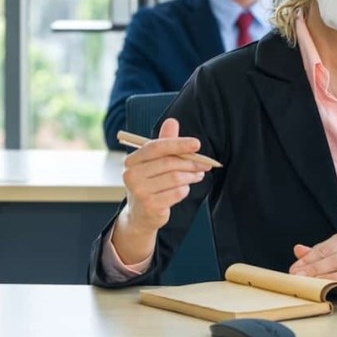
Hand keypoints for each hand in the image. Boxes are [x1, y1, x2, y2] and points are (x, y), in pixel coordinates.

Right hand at [121, 118, 211, 232]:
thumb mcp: (155, 162)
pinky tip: (184, 189)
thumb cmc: (150, 184)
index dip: (178, 144)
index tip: (197, 144)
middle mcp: (131, 175)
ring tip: (197, 176)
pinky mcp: (150, 206)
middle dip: (191, 162)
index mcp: (132, 160)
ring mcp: (139, 192)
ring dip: (191, 176)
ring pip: (175, 178)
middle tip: (204, 164)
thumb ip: (164, 143)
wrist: (140, 215)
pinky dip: (185, 190)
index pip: (156, 147)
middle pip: (168, 163)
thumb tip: (172, 121)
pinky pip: (177, 193)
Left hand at [288, 233, 336, 292]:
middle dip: (317, 270)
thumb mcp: (328, 251)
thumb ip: (312, 252)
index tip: (296, 269)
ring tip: (316, 285)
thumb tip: (298, 250)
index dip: (309, 260)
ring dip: (331, 280)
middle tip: (301, 277)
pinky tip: (335, 292)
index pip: (325, 249)